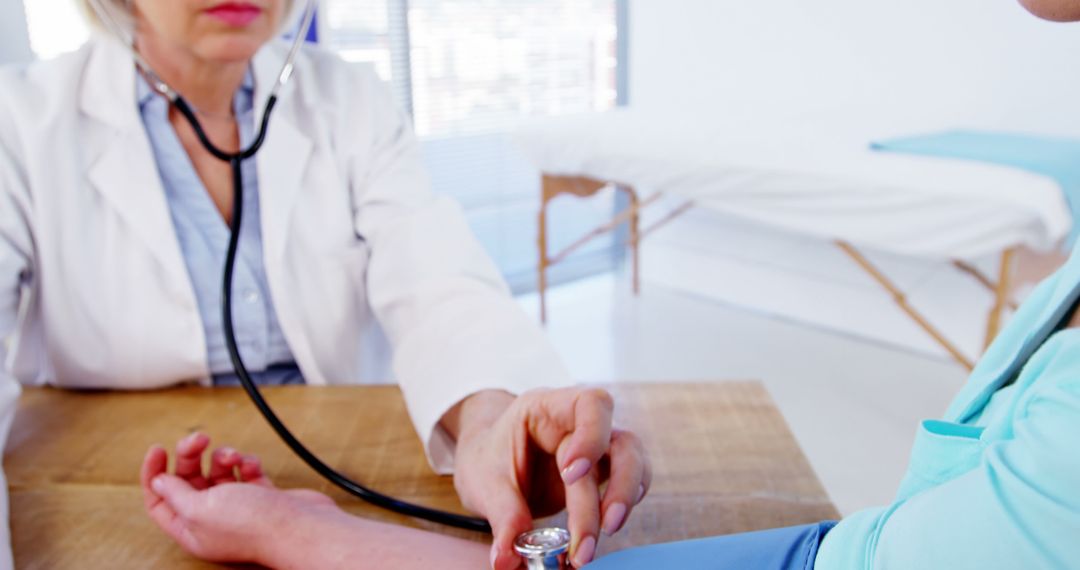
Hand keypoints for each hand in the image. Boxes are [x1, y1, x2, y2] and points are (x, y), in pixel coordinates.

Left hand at [140, 432, 339, 564]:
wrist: (300, 527)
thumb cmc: (252, 525)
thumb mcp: (199, 508)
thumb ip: (174, 494)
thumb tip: (159, 482)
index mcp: (191, 529)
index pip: (160, 500)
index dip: (154, 474)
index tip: (158, 449)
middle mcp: (212, 519)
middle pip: (189, 480)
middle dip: (192, 455)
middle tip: (200, 438)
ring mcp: (238, 507)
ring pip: (219, 472)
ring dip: (224, 457)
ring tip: (235, 456)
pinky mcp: (261, 496)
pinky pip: (245, 472)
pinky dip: (247, 463)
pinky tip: (252, 465)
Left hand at [449, 388, 651, 569]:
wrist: (487, 460)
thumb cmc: (488, 457)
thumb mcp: (485, 482)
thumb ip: (503, 516)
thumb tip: (509, 557)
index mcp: (547, 408)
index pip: (589, 404)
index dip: (591, 436)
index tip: (572, 475)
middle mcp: (578, 422)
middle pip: (619, 441)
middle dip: (615, 488)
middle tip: (598, 528)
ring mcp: (595, 446)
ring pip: (633, 460)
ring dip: (625, 496)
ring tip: (608, 530)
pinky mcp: (601, 471)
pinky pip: (631, 479)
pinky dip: (627, 500)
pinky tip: (612, 522)